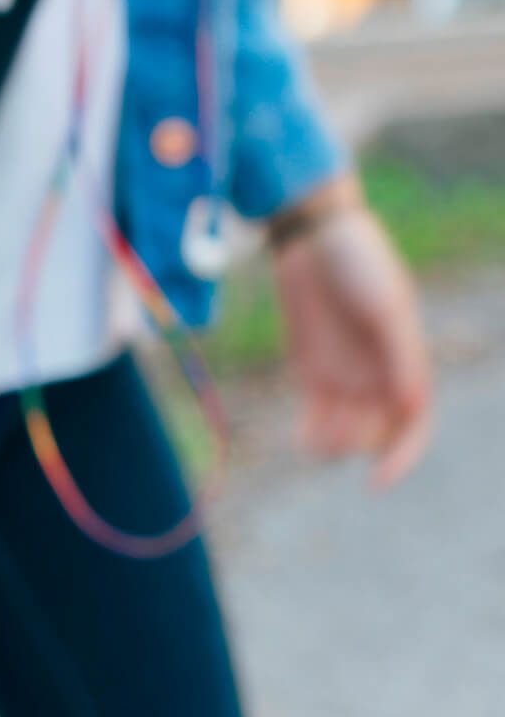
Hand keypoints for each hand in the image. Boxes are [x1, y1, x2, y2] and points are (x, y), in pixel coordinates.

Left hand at [271, 176, 433, 488]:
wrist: (314, 236)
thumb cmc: (361, 265)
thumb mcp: (385, 307)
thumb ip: (399, 356)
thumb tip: (412, 406)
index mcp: (406, 363)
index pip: (414, 425)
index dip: (403, 456)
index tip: (379, 479)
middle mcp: (377, 375)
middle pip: (374, 432)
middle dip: (357, 442)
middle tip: (333, 433)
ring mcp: (344, 373)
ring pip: (344, 429)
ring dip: (333, 444)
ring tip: (314, 440)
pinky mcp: (311, 368)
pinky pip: (314, 413)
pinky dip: (310, 433)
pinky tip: (301, 440)